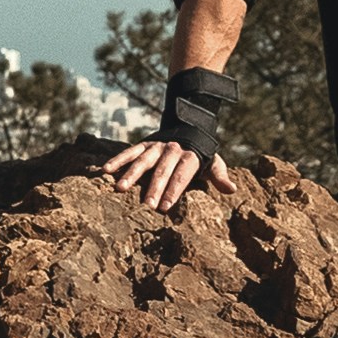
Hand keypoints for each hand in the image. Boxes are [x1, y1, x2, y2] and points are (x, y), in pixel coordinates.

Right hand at [100, 135, 225, 212]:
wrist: (189, 130)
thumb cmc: (200, 156)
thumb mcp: (213, 163)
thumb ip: (219, 176)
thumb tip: (232, 189)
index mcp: (191, 156)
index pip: (182, 173)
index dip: (174, 189)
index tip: (164, 207)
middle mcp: (172, 149)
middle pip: (162, 169)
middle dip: (154, 187)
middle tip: (146, 205)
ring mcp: (157, 146)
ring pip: (143, 160)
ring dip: (131, 173)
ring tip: (120, 188)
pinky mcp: (144, 144)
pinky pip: (130, 151)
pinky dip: (118, 159)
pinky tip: (106, 170)